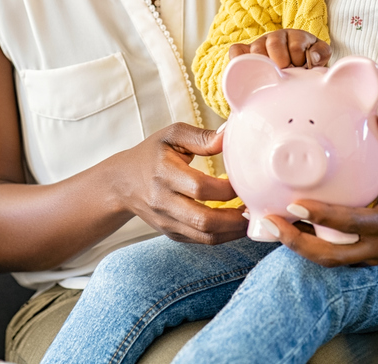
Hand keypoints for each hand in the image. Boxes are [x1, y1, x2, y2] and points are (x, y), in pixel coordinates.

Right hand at [114, 123, 247, 244]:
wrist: (122, 183)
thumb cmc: (151, 154)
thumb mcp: (172, 136)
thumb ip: (201, 137)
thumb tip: (229, 135)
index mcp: (163, 173)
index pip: (199, 187)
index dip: (226, 188)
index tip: (245, 181)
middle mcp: (163, 201)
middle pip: (203, 219)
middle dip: (235, 217)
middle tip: (255, 206)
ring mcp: (167, 222)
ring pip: (205, 236)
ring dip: (233, 231)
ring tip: (251, 217)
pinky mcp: (172, 234)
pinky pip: (201, 241)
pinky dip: (224, 236)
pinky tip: (237, 224)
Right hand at [228, 29, 329, 68]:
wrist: (293, 75)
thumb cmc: (307, 65)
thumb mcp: (320, 57)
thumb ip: (321, 53)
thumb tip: (312, 57)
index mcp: (295, 36)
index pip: (295, 44)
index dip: (299, 60)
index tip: (302, 69)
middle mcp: (276, 37)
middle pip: (273, 44)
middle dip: (282, 62)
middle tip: (286, 74)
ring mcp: (259, 45)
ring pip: (256, 50)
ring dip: (265, 65)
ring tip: (272, 76)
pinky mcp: (245, 53)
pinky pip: (236, 52)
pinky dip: (239, 60)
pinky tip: (249, 71)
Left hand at [263, 109, 377, 265]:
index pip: (353, 224)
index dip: (323, 217)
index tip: (295, 204)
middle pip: (334, 256)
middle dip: (299, 242)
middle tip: (271, 220)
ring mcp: (370, 257)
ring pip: (329, 261)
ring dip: (298, 246)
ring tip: (270, 223)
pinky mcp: (361, 258)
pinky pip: (332, 256)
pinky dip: (308, 245)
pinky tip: (285, 227)